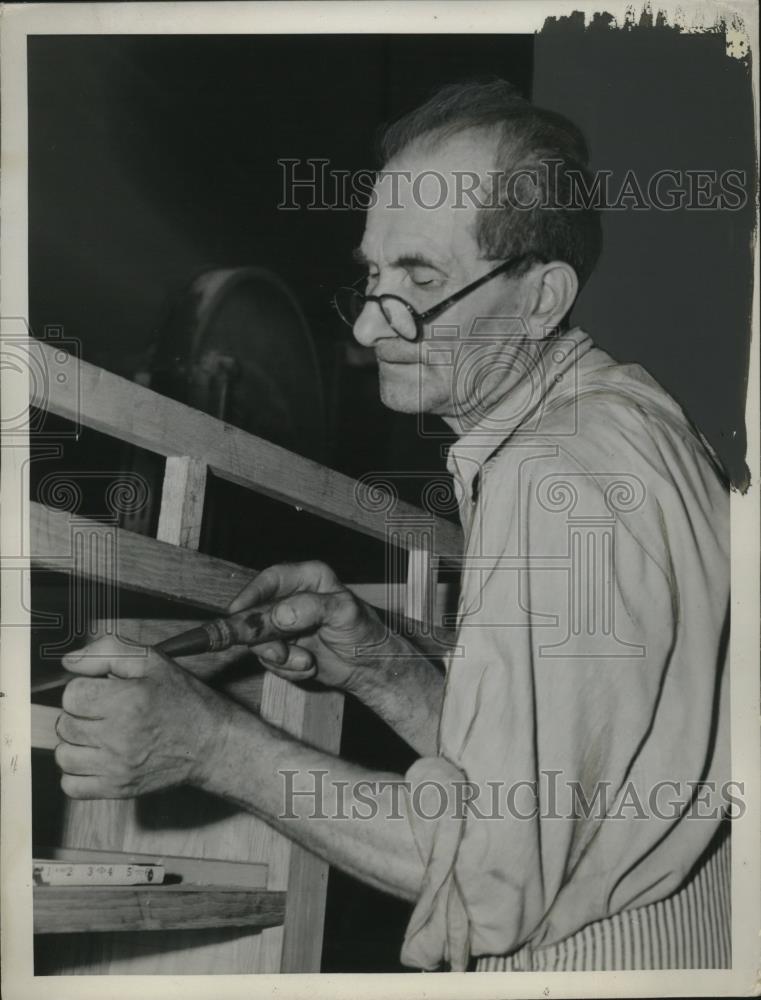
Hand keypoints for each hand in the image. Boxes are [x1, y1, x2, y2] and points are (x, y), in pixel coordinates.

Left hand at [55, 636, 233, 798]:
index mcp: (128, 701)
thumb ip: (108, 652)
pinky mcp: (118, 789)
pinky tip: (96, 758)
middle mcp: (119, 736)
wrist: (211, 743)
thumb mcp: (153, 661)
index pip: (71, 695)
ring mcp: (117, 767)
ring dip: (77, 743)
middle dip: (80, 713)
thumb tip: (70, 661)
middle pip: (65, 724)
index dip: (85, 688)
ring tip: (99, 734)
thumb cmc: (184, 700)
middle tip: (104, 711)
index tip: (102, 691)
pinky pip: (72, 786)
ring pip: (64, 755)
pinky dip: (77, 773)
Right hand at [228, 561, 387, 691]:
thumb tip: (279, 614)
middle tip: (280, 653)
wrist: (370, 667)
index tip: (238, 613)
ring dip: (280, 658)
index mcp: (308, 578)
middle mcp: (292, 598)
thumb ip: (311, 608)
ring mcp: (285, 624)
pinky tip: (307, 666)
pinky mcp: (283, 647)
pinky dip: (286, 669)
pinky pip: (269, 660)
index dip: (251, 595)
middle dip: (265, 637)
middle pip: (256, 611)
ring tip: (306, 661)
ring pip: (258, 640)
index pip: (270, 579)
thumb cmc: (365, 632)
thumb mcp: (343, 613)